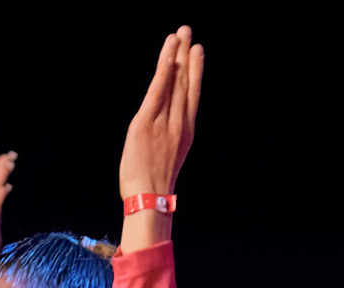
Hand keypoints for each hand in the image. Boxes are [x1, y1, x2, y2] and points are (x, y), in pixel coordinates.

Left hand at [118, 27, 201, 248]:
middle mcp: (178, 123)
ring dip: (175, 56)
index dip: (195, 72)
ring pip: (172, 83)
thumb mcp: (167, 158)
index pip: (191, 95)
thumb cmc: (153, 186)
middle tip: (188, 33)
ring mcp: (163, 122)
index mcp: (185, 132)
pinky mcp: (146, 123)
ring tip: (178, 35)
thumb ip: (167, 137)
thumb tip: (164, 126)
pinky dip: (162, 73)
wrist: (148, 199)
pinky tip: (167, 56)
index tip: (197, 52)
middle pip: (184, 83)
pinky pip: (157, 92)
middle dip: (186, 56)